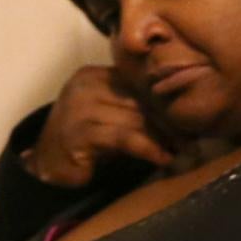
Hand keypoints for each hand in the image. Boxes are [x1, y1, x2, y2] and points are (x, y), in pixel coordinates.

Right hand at [26, 65, 174, 188]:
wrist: (47, 164)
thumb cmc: (83, 141)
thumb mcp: (107, 114)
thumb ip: (131, 104)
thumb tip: (176, 109)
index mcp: (93, 75)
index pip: (137, 82)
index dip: (164, 100)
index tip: (188, 117)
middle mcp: (84, 86)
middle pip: (138, 100)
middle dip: (168, 120)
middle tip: (193, 137)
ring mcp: (79, 108)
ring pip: (135, 118)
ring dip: (163, 136)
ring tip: (184, 149)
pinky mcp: (79, 133)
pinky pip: (124, 137)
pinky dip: (147, 148)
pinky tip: (162, 158)